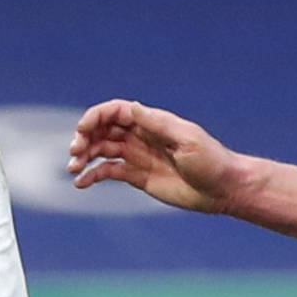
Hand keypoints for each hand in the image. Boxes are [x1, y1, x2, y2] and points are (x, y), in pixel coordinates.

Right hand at [64, 98, 243, 214]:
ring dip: (83, 156)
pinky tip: (81, 183)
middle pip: (103, 129)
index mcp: (152, 123)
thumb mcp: (186, 139)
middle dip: (84, 137)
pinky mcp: (137, 176)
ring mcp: (138, 156)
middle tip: (75, 153)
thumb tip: (133, 107)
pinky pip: (108, 172)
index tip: (82, 130)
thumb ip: (157, 124)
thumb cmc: (211, 161)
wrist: (223, 190)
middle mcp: (141, 136)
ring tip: (73, 169)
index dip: (95, 117)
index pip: (116, 112)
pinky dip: (92, 175)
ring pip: (101, 150)